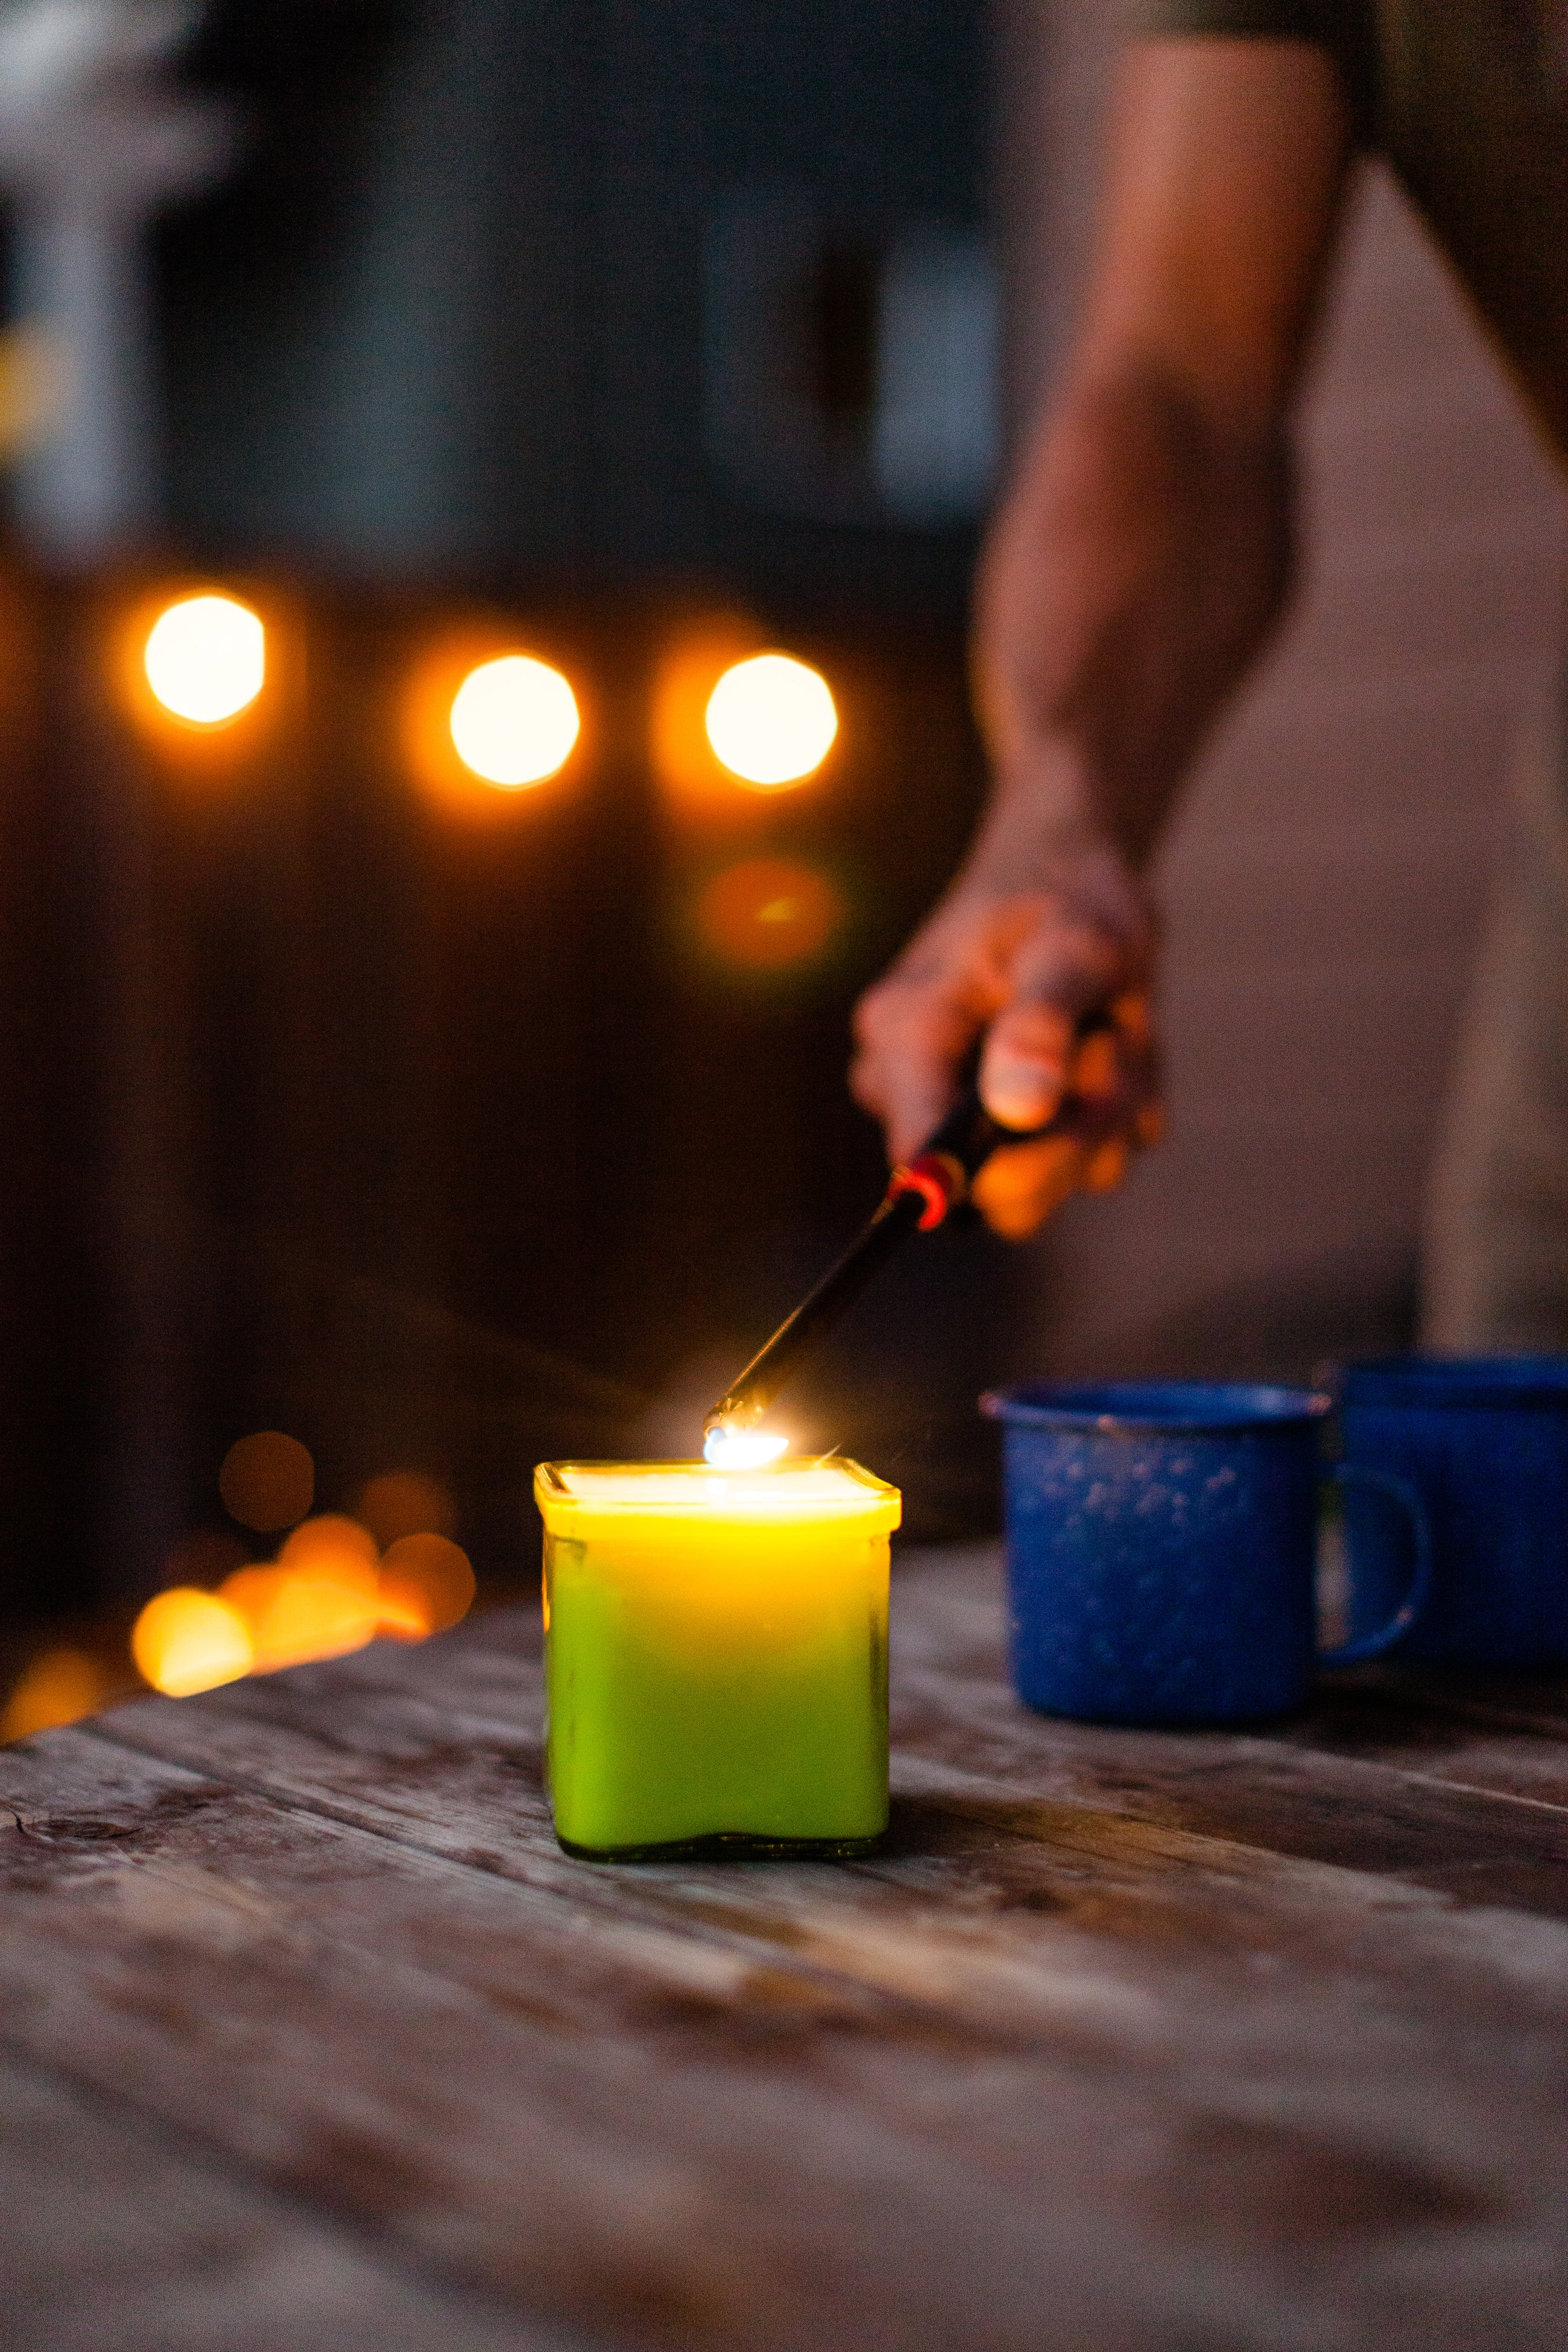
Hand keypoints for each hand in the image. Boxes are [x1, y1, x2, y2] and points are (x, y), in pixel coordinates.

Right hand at [850, 870, 1160, 1238]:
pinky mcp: (1022, 1135)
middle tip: (1114, 1040)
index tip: (1047, 1131)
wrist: (1074, 884)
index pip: (916, 1153)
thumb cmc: (1062, 901)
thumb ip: (1038, 1024)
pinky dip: (1123, 1110)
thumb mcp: (1068, 946)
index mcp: (903, 1038)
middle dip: (1080, 1129)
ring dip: (1113, 1110)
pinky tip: (1117, 1044)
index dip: (977, 1175)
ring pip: (1063, 1177)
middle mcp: (920, 1091)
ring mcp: (969, 1120)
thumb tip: (1016, 1111)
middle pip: (1000, 1191)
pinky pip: (1093, 1163)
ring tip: (1117, 1027)